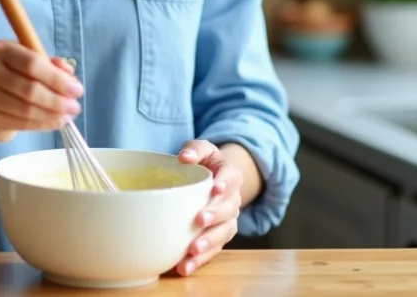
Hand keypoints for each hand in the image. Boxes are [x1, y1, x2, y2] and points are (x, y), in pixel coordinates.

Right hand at [0, 40, 82, 141]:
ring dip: (53, 114)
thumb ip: (52, 65)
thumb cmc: (15, 77)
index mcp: (1, 49)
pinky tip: (56, 122)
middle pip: (29, 88)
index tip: (77, 89)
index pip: (32, 63)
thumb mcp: (33, 64)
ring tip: (68, 115)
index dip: (57, 78)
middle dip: (57, 100)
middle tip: (75, 107)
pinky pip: (22, 123)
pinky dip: (43, 124)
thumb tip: (69, 76)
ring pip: (26, 108)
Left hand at [172, 140, 242, 275]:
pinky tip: (186, 267)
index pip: (231, 177)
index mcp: (230, 174)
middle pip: (228, 208)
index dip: (225, 183)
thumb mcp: (201, 149)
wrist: (214, 181)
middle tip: (200, 220)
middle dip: (215, 215)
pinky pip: (213, 250)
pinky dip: (200, 260)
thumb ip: (194, 149)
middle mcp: (232, 199)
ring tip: (193, 251)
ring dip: (209, 242)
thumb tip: (184, 157)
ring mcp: (228, 220)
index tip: (216, 188)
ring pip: (223, 233)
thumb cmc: (204, 163)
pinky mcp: (218, 237)